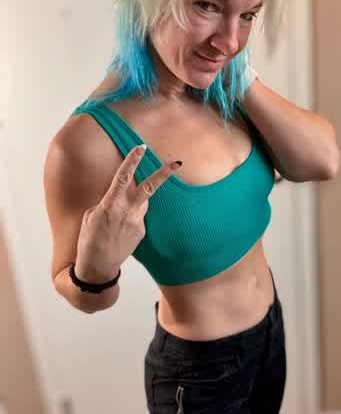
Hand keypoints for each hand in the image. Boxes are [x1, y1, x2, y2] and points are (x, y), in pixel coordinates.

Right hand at [75, 146, 180, 281]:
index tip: (140, 148)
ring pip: (142, 202)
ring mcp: (137, 222)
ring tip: (117, 215)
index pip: (124, 177)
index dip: (132, 161)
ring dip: (136, 200)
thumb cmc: (89, 239)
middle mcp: (128, 212)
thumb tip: (121, 196)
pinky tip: (119, 230)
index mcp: (111, 205)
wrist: (98, 266)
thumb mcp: (92, 216)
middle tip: (177, 163)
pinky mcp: (142, 232)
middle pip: (149, 188)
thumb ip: (109, 202)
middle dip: (163, 174)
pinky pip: (138, 217)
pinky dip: (130, 217)